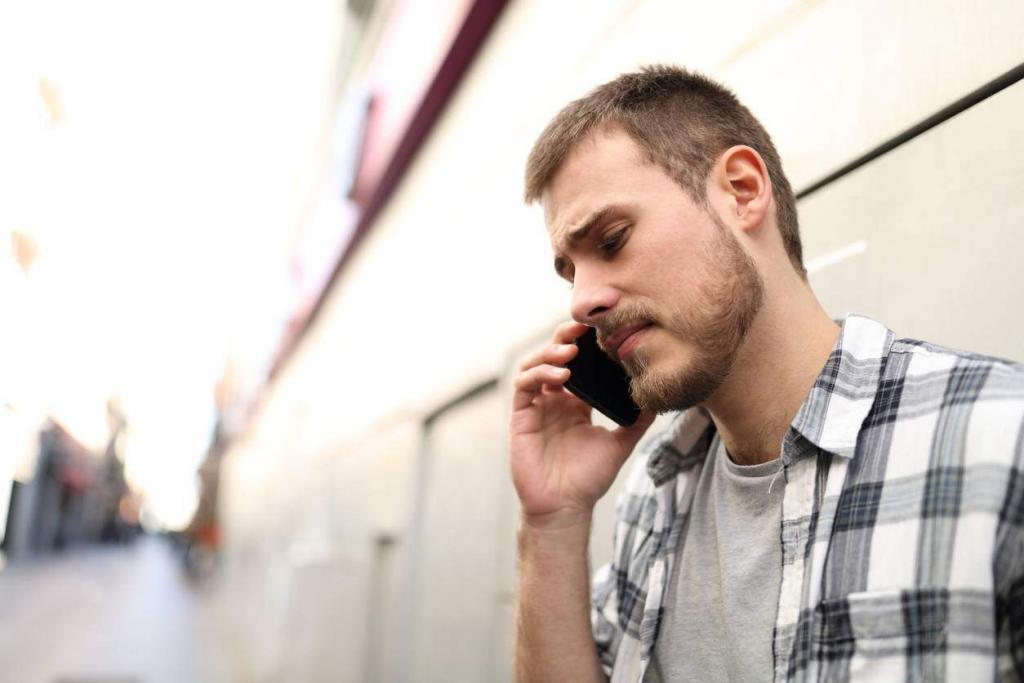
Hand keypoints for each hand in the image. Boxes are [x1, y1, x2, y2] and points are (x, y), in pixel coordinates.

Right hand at [509, 321, 654, 527]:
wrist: (565, 507)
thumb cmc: (588, 479)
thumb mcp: (620, 444)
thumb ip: (637, 421)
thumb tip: (659, 399)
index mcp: (575, 403)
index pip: (578, 364)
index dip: (584, 345)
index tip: (601, 331)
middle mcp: (554, 400)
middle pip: (553, 357)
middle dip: (565, 339)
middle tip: (582, 328)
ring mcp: (536, 407)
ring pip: (535, 365)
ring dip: (550, 354)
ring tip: (571, 352)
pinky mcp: (521, 417)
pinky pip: (524, 387)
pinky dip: (539, 375)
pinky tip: (560, 376)